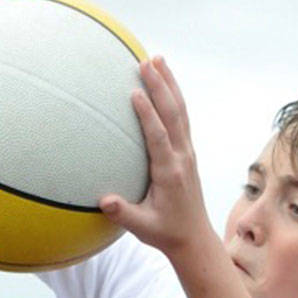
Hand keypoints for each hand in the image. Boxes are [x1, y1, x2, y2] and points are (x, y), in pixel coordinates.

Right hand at [100, 58, 209, 257]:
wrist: (194, 238)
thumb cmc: (166, 234)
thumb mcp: (143, 228)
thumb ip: (123, 213)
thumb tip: (104, 200)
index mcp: (170, 173)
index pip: (158, 136)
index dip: (148, 114)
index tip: (135, 92)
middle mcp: (182, 157)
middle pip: (173, 114)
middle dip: (160, 86)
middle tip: (146, 62)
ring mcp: (187, 153)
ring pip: (181, 111)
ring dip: (170, 83)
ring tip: (158, 59)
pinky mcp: (187, 152)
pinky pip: (182, 118)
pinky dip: (174, 97)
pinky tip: (165, 83)